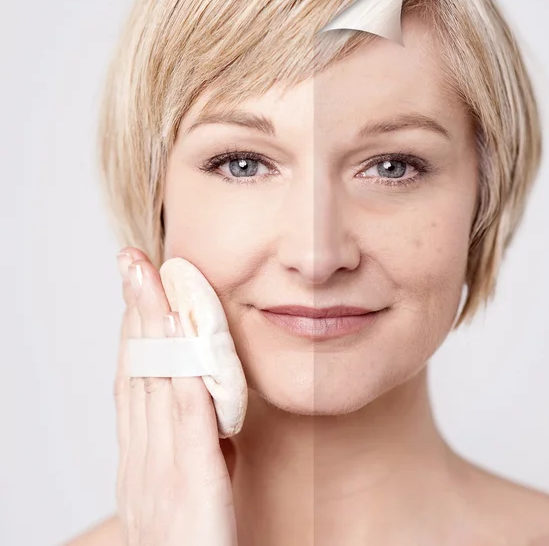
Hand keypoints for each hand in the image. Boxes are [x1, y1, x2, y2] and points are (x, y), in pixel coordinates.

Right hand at [113, 247, 238, 545]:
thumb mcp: (192, 490)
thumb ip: (197, 450)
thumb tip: (212, 414)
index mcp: (141, 461)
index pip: (134, 381)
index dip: (134, 330)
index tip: (139, 287)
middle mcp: (142, 460)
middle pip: (137, 370)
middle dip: (135, 311)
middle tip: (132, 263)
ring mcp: (160, 471)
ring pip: (154, 382)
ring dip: (151, 325)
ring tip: (148, 277)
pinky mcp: (190, 485)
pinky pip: (184, 418)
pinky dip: (180, 370)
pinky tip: (180, 335)